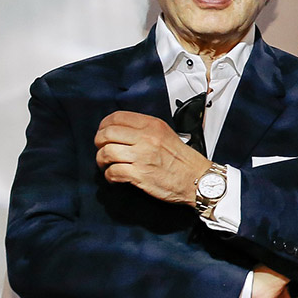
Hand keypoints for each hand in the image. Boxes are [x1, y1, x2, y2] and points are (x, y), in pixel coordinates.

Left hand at [95, 111, 210, 202]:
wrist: (198, 180)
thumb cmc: (183, 160)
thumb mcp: (166, 134)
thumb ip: (145, 129)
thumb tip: (121, 130)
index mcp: (152, 125)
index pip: (117, 117)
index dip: (104, 125)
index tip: (103, 132)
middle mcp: (146, 138)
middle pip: (107, 134)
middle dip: (99, 143)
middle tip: (102, 149)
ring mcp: (142, 156)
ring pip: (107, 152)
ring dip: (101, 160)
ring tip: (106, 165)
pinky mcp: (140, 175)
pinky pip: (113, 172)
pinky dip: (109, 176)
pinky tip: (114, 177)